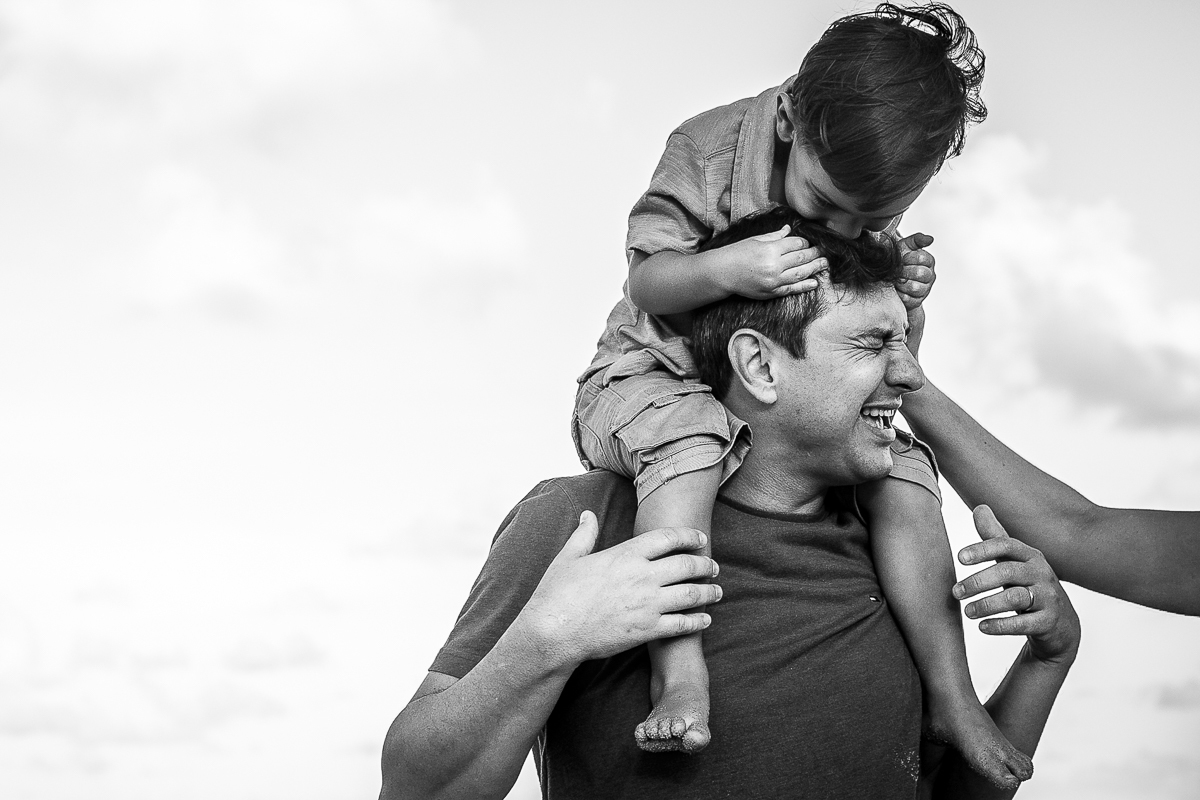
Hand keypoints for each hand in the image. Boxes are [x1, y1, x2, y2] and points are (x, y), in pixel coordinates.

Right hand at [518, 511, 721, 667]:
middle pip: (688, 564)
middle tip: (713, 567)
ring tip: (717, 592)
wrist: (554, 631)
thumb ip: (584, 534)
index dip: (689, 536)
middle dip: (706, 564)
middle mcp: (642, 576)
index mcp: (626, 554)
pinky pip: (682, 624)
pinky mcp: (647, 630)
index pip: (668, 538)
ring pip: (691, 594)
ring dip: (709, 592)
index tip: (700, 539)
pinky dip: (698, 621)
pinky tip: (705, 620)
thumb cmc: (557, 594)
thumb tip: (587, 514)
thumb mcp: (569, 557)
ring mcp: (648, 604)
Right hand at [721, 224, 827, 298]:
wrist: (722, 273)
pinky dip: (805, 286)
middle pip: (801, 258)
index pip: (796, 244)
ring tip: (825, 264)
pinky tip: (815, 282)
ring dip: (815, 268)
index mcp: (770, 249)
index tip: (808, 243)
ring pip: (800, 273)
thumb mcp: (755, 240)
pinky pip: (792, 289)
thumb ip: (775, 236)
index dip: (805, 243)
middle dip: (815, 253)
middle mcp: (773, 265)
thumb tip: (789, 230)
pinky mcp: (771, 292)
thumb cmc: (737, 253)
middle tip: (824, 251)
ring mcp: (773, 280)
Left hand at [894, 232, 935, 311]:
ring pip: (915, 287)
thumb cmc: (899, 261)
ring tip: (895, 279)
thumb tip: (930, 239)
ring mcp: (925, 289)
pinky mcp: (917, 301)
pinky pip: (909, 299)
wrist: (892, 280)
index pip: (922, 258)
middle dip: (904, 271)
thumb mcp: (905, 247)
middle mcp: (930, 275)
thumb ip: (916, 240)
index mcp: (928, 261)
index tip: (901, 258)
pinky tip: (896, 289)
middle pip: (920, 273)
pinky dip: (900, 294)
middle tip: (895, 270)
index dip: (908, 258)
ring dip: (901, 283)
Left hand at [953, 506, 1080, 665]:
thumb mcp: (1014, 562)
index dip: (983, 549)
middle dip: (977, 581)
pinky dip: (1001, 625)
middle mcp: (1041, 573)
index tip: (959, 557)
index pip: (1006, 545)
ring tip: (967, 612)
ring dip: (986, 605)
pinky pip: (1024, 623)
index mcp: (1030, 556)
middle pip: (1007, 571)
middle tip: (955, 592)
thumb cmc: (1030, 586)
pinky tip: (982, 627)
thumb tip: (980, 507)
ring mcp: (1048, 598)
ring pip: (1015, 597)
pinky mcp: (1049, 622)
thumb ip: (995, 538)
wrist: (1061, 624)